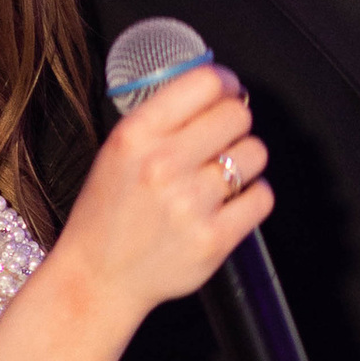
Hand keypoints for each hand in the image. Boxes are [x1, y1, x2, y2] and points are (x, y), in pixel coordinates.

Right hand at [56, 64, 269, 319]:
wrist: (98, 278)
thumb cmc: (108, 213)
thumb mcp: (117, 150)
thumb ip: (163, 118)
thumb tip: (218, 89)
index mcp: (136, 135)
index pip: (205, 82)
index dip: (224, 83)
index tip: (226, 91)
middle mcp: (163, 165)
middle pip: (237, 114)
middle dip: (235, 122)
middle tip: (222, 139)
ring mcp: (190, 204)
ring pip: (254, 153)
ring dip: (244, 160)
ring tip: (222, 174)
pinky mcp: (213, 239)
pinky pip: (262, 197)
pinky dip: (252, 196)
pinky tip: (230, 201)